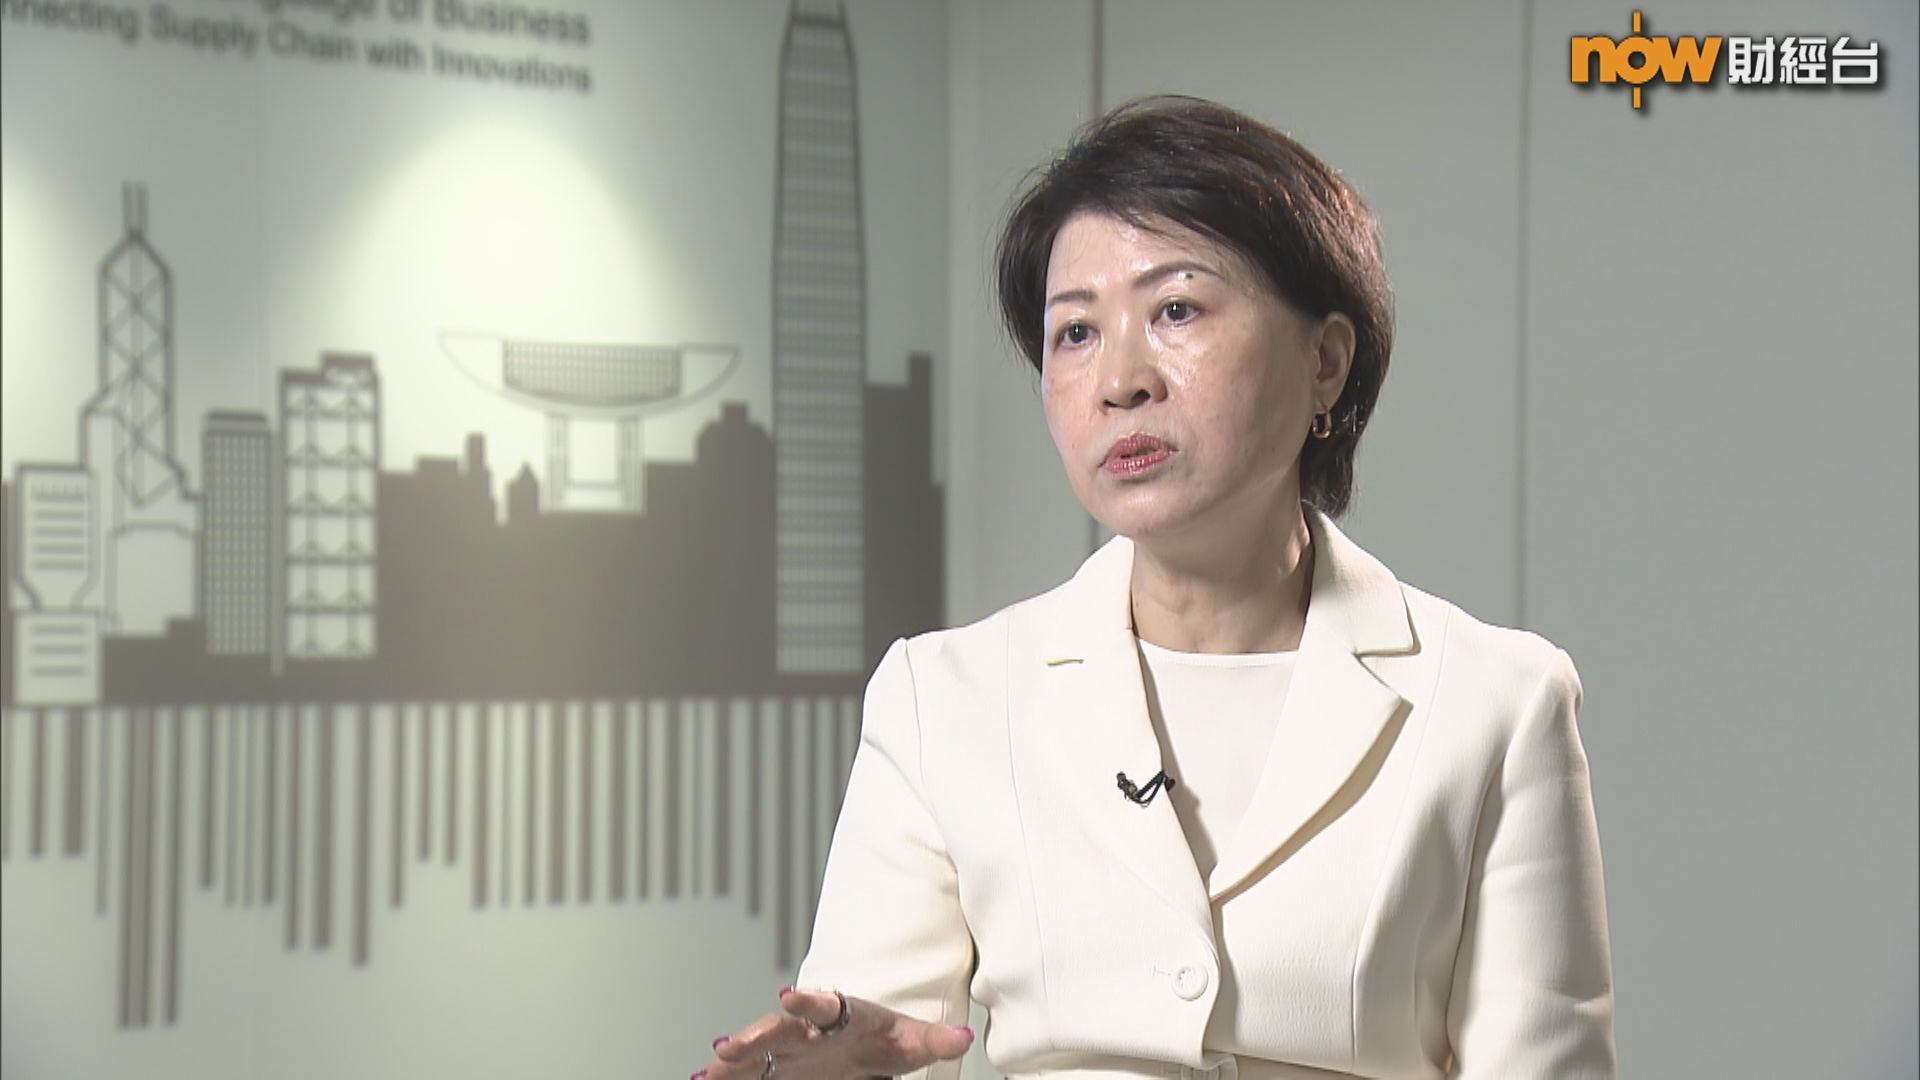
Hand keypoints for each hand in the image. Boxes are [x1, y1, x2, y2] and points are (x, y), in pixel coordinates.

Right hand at [694, 987, 974, 1079]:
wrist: (862, 1043)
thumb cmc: (883, 1039)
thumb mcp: (910, 1041)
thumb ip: (934, 1040)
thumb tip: (964, 1039)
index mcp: (839, 1014)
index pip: (823, 1004)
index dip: (808, 1000)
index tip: (790, 995)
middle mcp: (805, 1029)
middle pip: (778, 1030)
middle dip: (755, 1037)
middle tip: (728, 1046)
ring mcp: (785, 1049)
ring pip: (754, 1053)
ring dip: (732, 1061)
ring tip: (707, 1071)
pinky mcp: (773, 1068)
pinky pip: (747, 1073)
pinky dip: (725, 1076)